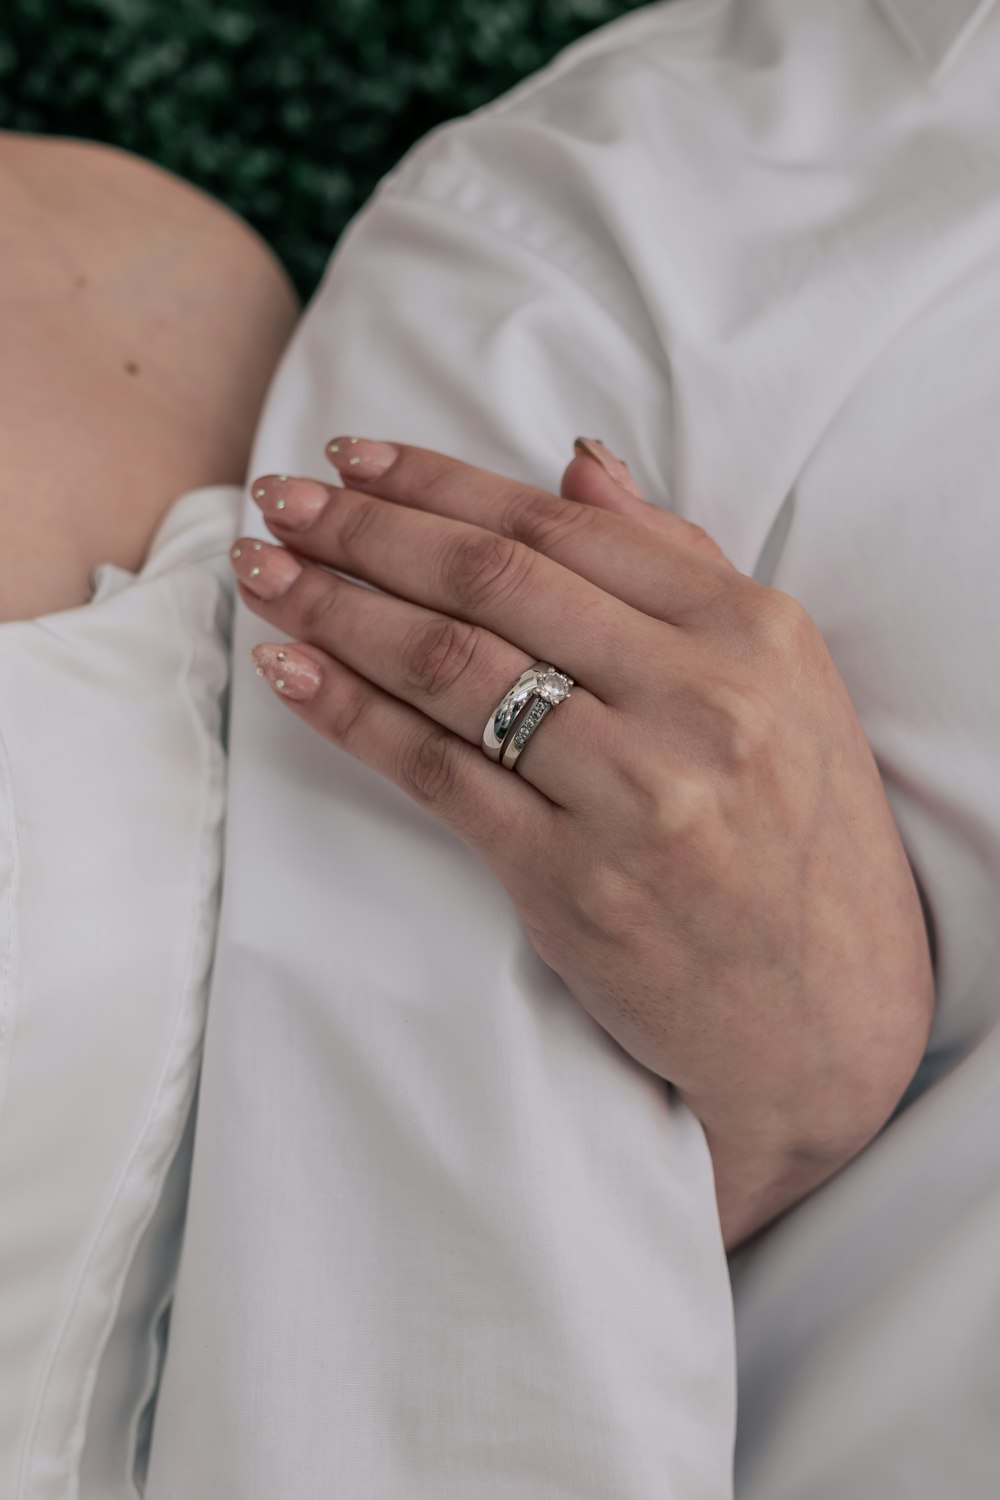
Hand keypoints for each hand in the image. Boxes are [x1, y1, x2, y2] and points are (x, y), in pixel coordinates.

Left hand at [232, 435, 934, 1248]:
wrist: (826, 1017)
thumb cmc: (804, 840)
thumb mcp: (785, 682)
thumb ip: (681, 565)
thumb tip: (575, 468)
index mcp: (752, 630)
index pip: (559, 527)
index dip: (437, 483)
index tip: (353, 459)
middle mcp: (698, 699)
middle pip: (491, 582)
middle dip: (366, 530)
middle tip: (278, 501)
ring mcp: (635, 793)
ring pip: (450, 666)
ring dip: (337, 607)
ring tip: (263, 572)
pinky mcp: (572, 881)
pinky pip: (435, 772)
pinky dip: (350, 713)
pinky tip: (290, 671)